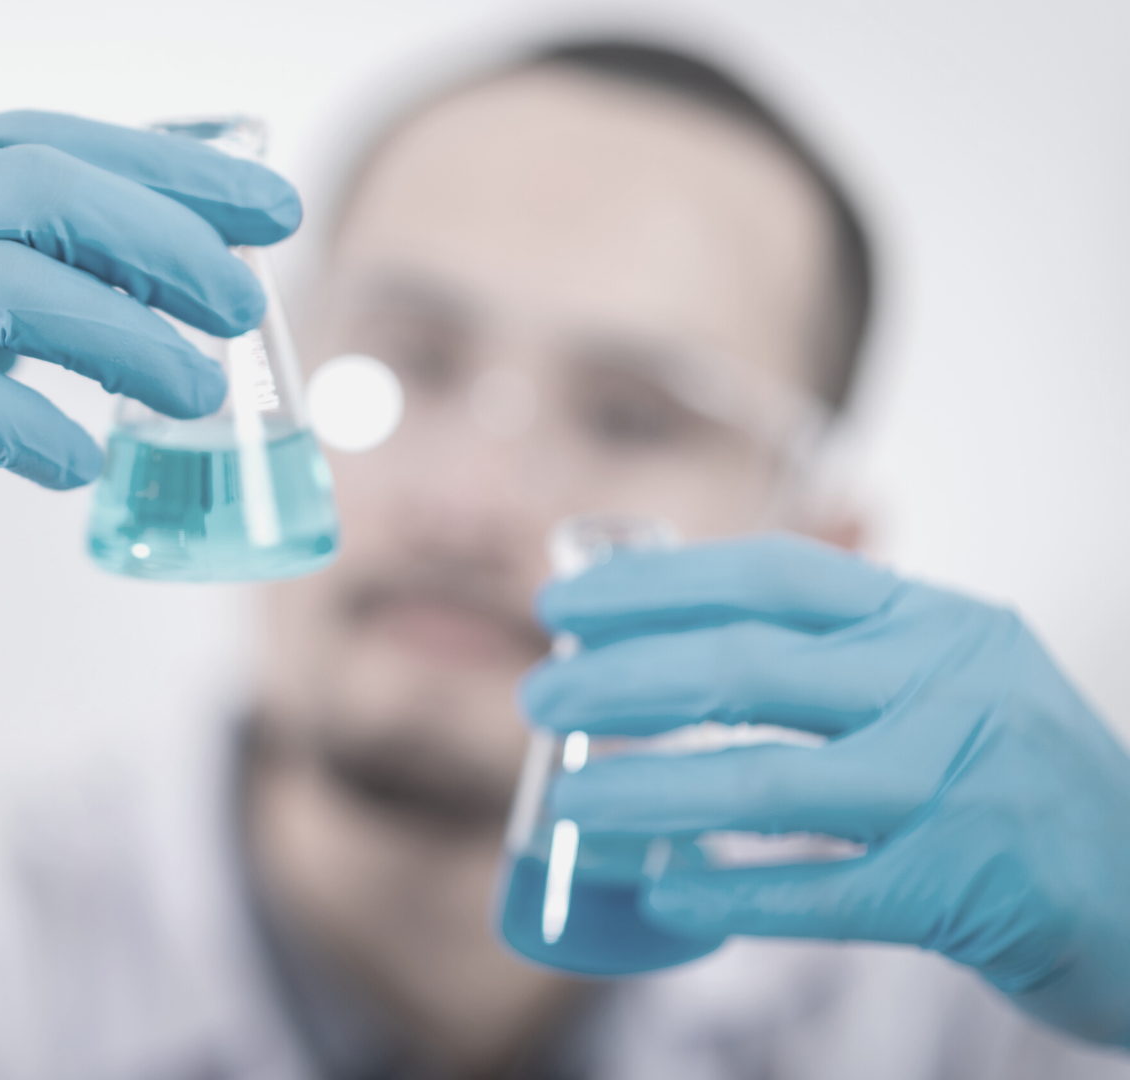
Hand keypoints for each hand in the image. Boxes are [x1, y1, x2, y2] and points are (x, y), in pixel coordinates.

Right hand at [0, 111, 299, 731]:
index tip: (271, 208)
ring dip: (124, 340)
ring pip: (0, 285)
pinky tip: (75, 467)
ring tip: (196, 394)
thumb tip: (197, 239)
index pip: (35, 141)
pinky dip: (35, 431)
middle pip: (29, 193)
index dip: (163, 168)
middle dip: (162, 243)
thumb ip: (41, 269)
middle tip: (244, 305)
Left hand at [522, 534, 1129, 1047]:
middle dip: (620, 682)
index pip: (770, 576)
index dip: (654, 587)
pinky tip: (661, 894)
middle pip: (745, 670)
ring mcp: (959, 786)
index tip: (564, 608)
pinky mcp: (962, 889)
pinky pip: (814, 893)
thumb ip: (839, 654)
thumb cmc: (1018, 780)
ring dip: (645, 795)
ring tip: (566, 807)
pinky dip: (728, 895)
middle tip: (538, 700)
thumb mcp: (951, 678)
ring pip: (762, 783)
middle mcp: (949, 685)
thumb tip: (667, 642)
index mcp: (934, 620)